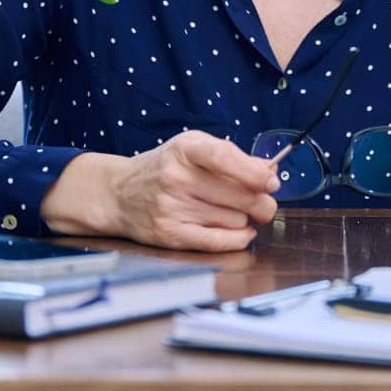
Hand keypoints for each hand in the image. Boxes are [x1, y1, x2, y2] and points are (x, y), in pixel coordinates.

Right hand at [40, 131, 278, 251]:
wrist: (118, 193)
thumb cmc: (165, 168)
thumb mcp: (193, 148)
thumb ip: (232, 157)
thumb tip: (269, 171)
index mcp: (185, 150)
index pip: (225, 157)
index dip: (255, 172)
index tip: (272, 182)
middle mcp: (176, 178)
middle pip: (240, 196)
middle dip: (262, 203)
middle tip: (264, 203)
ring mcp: (172, 208)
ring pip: (234, 220)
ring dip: (244, 220)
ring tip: (234, 212)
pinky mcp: (170, 235)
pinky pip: (219, 242)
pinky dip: (239, 238)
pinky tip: (241, 231)